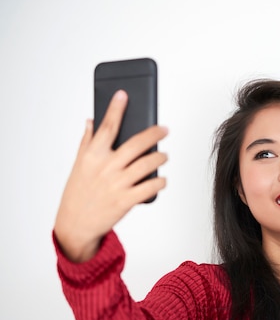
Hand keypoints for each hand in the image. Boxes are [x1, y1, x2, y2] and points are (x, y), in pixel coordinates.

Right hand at [54, 90, 167, 261]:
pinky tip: (162, 179)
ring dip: (160, 157)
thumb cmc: (78, 192)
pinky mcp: (126, 201)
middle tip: (164, 128)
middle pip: (135, 144)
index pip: (107, 127)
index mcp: (92, 156)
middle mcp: (105, 167)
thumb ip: (87, 142)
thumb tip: (91, 121)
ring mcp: (116, 184)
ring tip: (164, 155)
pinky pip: (150, 187)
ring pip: (147, 164)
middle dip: (154, 133)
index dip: (116, 109)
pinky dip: (160, 182)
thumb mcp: (79, 165)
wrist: (75, 224)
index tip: (123, 95)